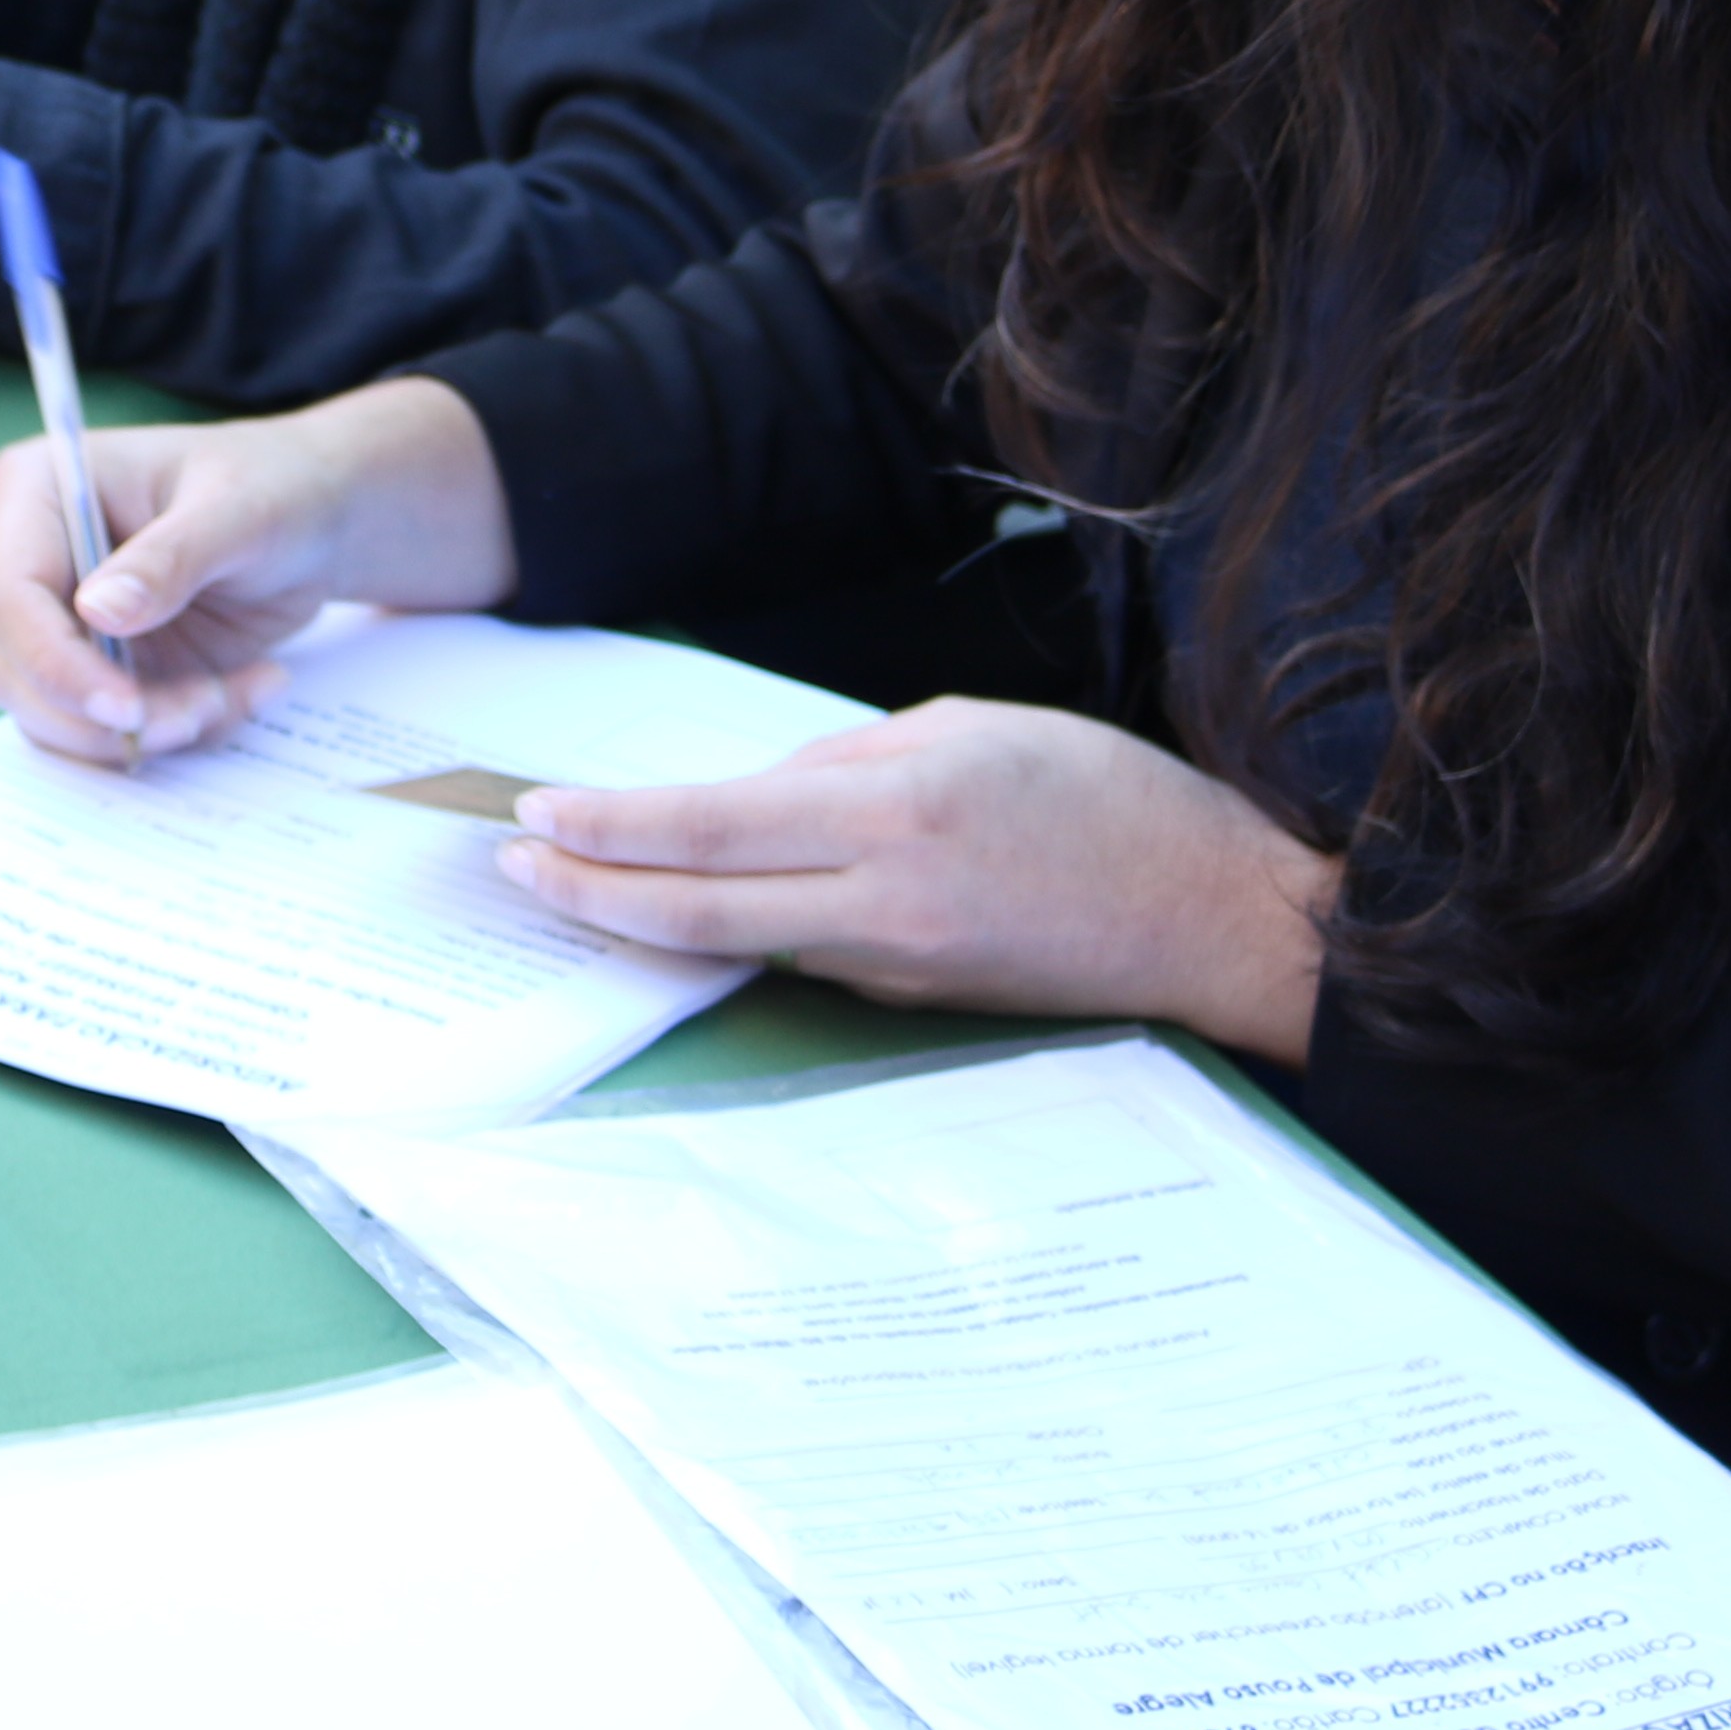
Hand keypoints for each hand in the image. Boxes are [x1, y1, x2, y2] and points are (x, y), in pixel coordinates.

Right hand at [0, 375, 516, 762]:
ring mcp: (61, 622)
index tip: (126, 708)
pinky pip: (108, 730)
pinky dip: (175, 731)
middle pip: (15, 670)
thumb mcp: (237, 511)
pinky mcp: (100, 669)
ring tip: (232, 696)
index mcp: (40, 492)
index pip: (10, 597)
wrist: (314, 518)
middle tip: (202, 711)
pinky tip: (244, 690)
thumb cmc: (272, 486)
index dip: (55, 664)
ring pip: (57, 715)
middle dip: (104, 714)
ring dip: (146, 730)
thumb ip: (170, 558)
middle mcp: (31, 561)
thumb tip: (97, 613)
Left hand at [502, 699, 1338, 1064]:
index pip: (710, 828)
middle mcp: (885, 904)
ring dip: (649, 913)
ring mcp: (899, 965)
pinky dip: (735, 927)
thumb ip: (853, 765)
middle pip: (696, 912)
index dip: (609, 829)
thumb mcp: (974, 731)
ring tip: (575, 879)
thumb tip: (759, 798)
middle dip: (588, 893)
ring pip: (742, 940)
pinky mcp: (920, 998)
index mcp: (897, 814)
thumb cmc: (1111, 800)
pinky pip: (807, 954)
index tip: (535, 815)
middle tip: (512, 869)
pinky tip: (695, 903)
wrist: (1217, 922)